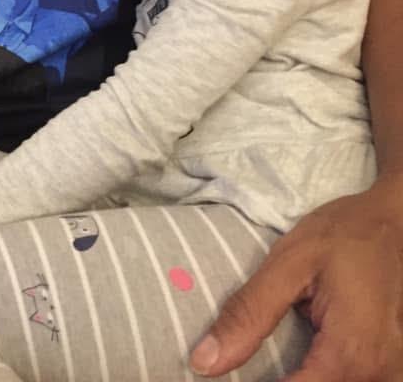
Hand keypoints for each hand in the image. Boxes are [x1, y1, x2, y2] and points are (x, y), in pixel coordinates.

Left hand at [190, 177, 402, 379]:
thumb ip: (249, 314)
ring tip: (267, 360)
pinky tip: (300, 362)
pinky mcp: (389, 368)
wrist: (393, 221)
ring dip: (301, 377)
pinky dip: (319, 374)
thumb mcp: (288, 263)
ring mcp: (389, 373)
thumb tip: (204, 362)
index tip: (221, 378)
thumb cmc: (343, 234)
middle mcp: (378, 374)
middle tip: (244, 364)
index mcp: (349, 353)